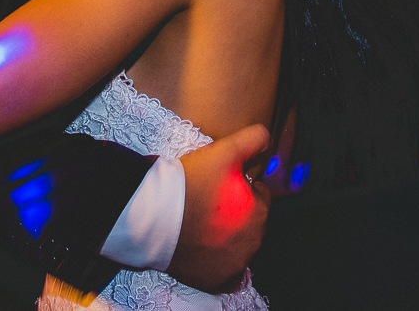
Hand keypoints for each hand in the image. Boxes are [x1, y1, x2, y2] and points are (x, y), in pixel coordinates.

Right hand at [167, 124, 271, 292]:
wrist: (152, 217)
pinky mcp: (215, 280)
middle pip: (249, 222)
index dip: (241, 188)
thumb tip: (266, 138)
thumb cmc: (189, 185)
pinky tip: (204, 247)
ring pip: (237, 246)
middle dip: (235, 213)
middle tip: (210, 203)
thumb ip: (252, 140)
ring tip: (202, 222)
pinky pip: (225, 273)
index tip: (222, 186)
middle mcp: (252, 242)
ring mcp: (234, 264)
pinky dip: (218, 262)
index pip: (259, 196)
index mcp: (258, 212)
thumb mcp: (224, 151)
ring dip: (227, 235)